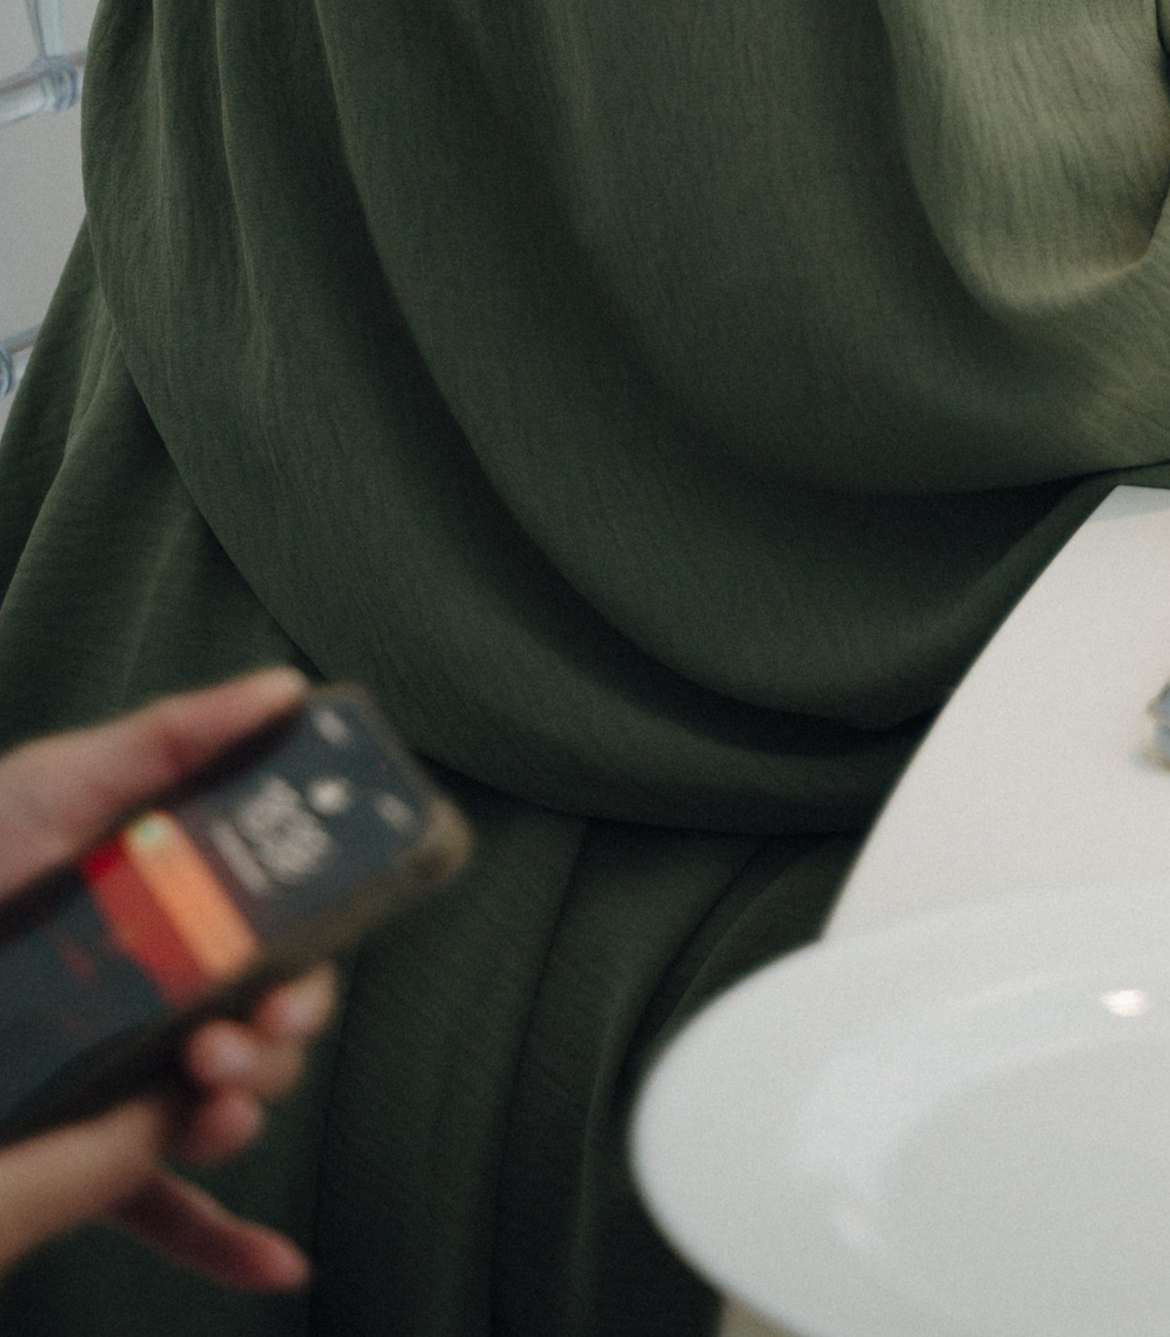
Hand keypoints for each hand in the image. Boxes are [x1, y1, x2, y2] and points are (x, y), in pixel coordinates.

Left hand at [0, 673, 334, 1291]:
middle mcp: (167, 997)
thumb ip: (176, 736)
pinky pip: (160, 1207)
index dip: (311, 966)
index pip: (280, 944)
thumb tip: (285, 692)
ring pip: (228, 1110)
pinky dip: (225, 1242)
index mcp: (180, 913)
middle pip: (270, 1031)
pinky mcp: (85, 1150)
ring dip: (246, 1109)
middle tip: (242, 1034)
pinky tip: (275, 1267)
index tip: (300, 973)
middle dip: (283, 1039)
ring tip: (209, 1094)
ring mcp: (126, 1078)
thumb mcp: (68, 780)